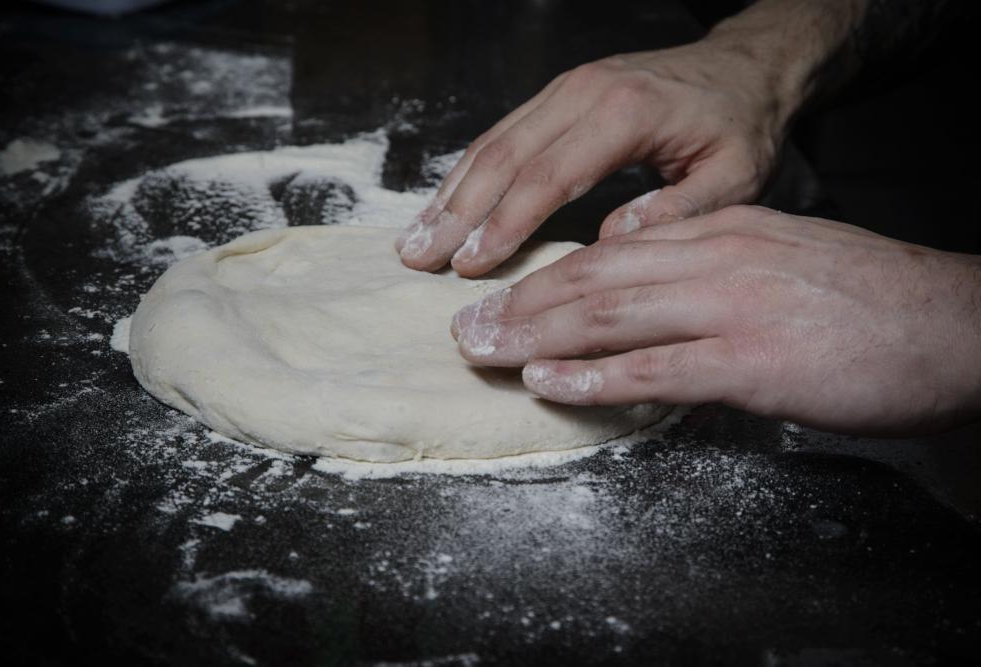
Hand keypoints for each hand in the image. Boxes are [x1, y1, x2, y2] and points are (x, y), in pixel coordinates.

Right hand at [396, 34, 796, 276]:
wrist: (746, 66)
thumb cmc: (742, 125)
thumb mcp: (735, 176)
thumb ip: (678, 212)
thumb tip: (610, 242)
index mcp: (625, 114)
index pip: (547, 176)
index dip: (503, 225)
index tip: (469, 268)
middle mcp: (583, 93)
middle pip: (503, 157)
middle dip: (457, 213)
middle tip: (418, 259)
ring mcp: (566, 88)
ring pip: (493, 143)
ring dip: (450, 194)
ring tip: (415, 239)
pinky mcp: (559, 93)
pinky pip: (503, 133)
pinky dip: (468, 172)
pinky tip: (446, 204)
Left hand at [450, 206, 980, 435]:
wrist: (954, 324)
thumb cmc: (868, 303)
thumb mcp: (780, 265)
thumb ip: (714, 279)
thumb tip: (654, 312)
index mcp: (720, 232)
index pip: (612, 251)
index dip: (548, 278)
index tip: (504, 299)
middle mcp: (715, 257)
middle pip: (594, 279)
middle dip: (522, 306)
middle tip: (468, 329)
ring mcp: (730, 305)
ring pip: (609, 315)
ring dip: (536, 338)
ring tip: (485, 353)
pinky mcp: (750, 358)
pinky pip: (653, 368)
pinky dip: (593, 377)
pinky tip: (549, 384)